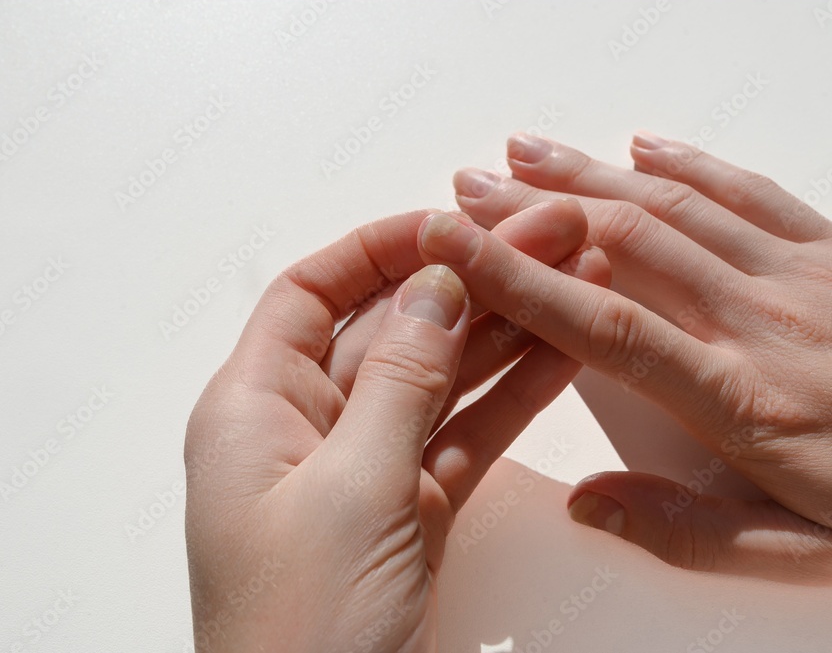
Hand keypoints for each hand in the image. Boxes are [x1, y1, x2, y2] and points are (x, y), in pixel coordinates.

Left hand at [184, 207, 606, 651]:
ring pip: (441, 379)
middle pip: (391, 327)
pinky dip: (512, 398)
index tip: (456, 220)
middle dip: (471, 278)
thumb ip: (396, 379)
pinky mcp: (410, 511)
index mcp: (253, 409)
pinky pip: (463, 435)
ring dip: (506, 331)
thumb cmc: (298, 634)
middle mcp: (305, 429)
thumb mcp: (349, 490)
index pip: (311, 293)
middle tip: (552, 234)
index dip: (382, 247)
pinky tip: (562, 354)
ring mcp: (364, 470)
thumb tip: (434, 284)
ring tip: (578, 276)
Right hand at [416, 132, 831, 584]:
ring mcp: (805, 276)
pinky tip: (648, 146)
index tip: (454, 246)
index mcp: (744, 400)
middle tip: (466, 190)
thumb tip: (592, 504)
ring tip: (526, 152)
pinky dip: (692, 164)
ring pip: (677, 207)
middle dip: (532, 212)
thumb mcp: (811, 558)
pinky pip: (755, 192)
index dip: (516, 280)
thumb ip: (688, 533)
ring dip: (592, 174)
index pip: (601, 324)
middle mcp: (764, 322)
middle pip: (624, 245)